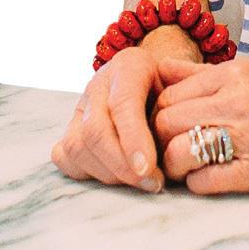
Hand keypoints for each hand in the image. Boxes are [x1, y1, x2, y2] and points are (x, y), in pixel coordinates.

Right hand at [49, 47, 170, 192]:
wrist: (153, 79)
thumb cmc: (172, 87)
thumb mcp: (184, 86)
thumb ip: (184, 105)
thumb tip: (183, 141)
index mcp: (128, 66)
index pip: (123, 103)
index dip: (133, 139)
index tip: (148, 169)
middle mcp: (98, 84)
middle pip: (95, 130)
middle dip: (122, 165)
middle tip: (152, 183)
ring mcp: (80, 106)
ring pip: (77, 146)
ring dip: (108, 173)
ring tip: (139, 182)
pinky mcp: (70, 128)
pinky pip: (65, 155)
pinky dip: (85, 172)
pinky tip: (114, 175)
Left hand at [149, 54, 248, 193]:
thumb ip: (211, 75)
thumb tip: (163, 71)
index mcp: (236, 73)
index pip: (168, 91)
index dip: (157, 112)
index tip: (161, 125)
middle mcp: (239, 100)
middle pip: (166, 120)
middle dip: (158, 139)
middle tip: (166, 150)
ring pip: (178, 151)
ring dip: (174, 165)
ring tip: (185, 169)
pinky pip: (206, 181)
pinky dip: (198, 184)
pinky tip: (209, 180)